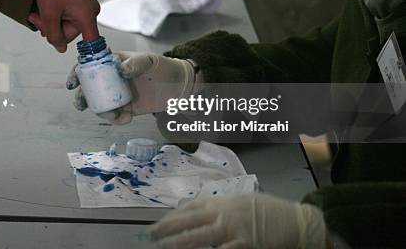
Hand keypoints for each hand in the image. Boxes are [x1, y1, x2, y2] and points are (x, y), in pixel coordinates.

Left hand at [27, 0, 99, 52]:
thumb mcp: (49, 15)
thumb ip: (54, 35)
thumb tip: (59, 48)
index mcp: (87, 16)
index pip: (91, 42)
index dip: (87, 52)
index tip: (91, 64)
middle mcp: (89, 12)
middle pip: (70, 34)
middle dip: (52, 29)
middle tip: (38, 19)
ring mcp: (84, 7)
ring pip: (65, 25)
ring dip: (50, 22)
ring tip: (37, 13)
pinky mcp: (77, 2)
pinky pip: (66, 16)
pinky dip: (54, 15)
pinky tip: (44, 9)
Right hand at [67, 51, 200, 123]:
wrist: (178, 86)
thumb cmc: (162, 67)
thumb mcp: (148, 61)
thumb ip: (134, 64)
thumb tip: (120, 70)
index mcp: (113, 63)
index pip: (90, 66)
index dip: (77, 73)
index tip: (73, 83)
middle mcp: (112, 79)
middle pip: (89, 88)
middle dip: (82, 98)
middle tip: (81, 105)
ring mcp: (117, 94)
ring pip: (100, 105)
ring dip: (102, 112)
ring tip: (116, 114)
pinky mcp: (126, 108)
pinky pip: (115, 116)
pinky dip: (117, 120)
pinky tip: (128, 118)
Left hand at [148, 193, 327, 248]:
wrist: (297, 221)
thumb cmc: (269, 212)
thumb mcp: (241, 202)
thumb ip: (220, 208)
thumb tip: (198, 212)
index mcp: (222, 202)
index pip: (189, 209)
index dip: (171, 217)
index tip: (158, 225)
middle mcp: (223, 213)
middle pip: (188, 221)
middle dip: (167, 228)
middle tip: (149, 235)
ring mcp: (233, 228)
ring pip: (199, 236)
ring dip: (179, 242)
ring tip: (163, 246)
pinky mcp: (246, 244)